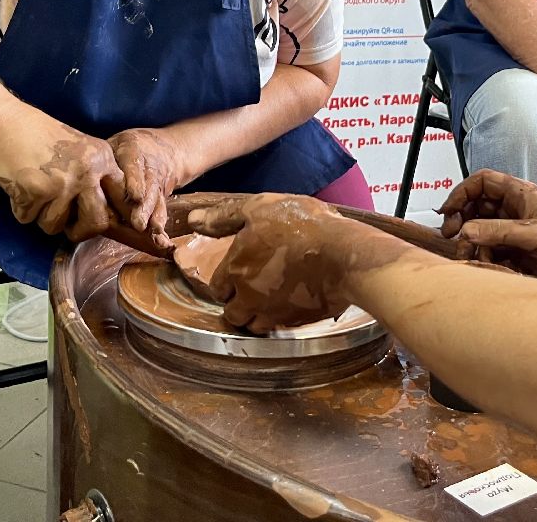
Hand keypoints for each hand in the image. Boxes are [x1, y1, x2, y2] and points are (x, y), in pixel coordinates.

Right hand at [0, 108, 124, 241]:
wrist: (5, 122)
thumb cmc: (40, 137)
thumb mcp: (80, 150)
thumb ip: (95, 177)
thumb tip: (108, 218)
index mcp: (102, 158)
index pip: (123, 196)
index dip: (119, 217)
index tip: (114, 226)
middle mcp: (87, 171)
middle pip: (96, 223)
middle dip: (80, 231)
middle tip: (68, 228)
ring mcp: (62, 182)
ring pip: (55, 226)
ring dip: (42, 216)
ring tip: (35, 191)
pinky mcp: (36, 191)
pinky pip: (28, 219)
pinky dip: (20, 208)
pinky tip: (19, 185)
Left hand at [107, 128, 184, 250]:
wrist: (162, 148)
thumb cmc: (126, 149)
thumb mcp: (114, 144)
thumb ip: (102, 160)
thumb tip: (77, 179)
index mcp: (132, 149)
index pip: (134, 164)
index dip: (135, 180)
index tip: (134, 196)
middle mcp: (148, 166)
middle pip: (148, 185)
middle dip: (144, 206)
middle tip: (139, 224)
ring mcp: (157, 181)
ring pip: (157, 198)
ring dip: (155, 217)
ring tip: (154, 232)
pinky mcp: (162, 195)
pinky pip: (162, 208)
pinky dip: (161, 223)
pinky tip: (161, 239)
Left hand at [187, 194, 350, 332]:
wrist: (343, 255)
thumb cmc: (300, 226)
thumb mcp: (259, 208)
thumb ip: (224, 216)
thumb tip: (193, 220)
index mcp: (235, 271)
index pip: (218, 288)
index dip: (227, 280)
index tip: (240, 271)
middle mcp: (249, 298)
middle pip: (233, 313)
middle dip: (238, 303)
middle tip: (253, 287)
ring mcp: (274, 314)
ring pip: (255, 326)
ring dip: (258, 315)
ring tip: (271, 298)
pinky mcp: (298, 323)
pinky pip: (281, 327)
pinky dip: (282, 318)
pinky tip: (293, 301)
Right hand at [439, 170, 536, 293]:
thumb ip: (499, 232)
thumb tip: (465, 231)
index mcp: (524, 195)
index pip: (483, 182)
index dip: (462, 192)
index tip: (448, 212)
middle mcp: (519, 212)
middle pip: (478, 208)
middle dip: (463, 221)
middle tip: (453, 238)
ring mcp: (520, 235)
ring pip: (483, 234)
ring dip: (475, 245)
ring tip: (474, 259)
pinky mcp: (523, 257)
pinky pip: (495, 255)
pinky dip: (487, 261)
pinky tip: (492, 269)